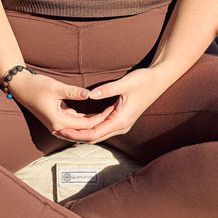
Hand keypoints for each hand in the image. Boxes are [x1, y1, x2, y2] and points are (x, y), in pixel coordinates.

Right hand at [9, 70, 109, 140]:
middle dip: (100, 125)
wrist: (20, 87)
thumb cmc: (36, 86)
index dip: (101, 118)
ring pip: (80, 130)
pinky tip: (97, 115)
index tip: (113, 109)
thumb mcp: (55, 87)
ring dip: (93, 124)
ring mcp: (56, 126)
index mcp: (58, 121)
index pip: (86, 125)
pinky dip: (85, 121)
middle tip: (115, 115)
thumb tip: (90, 94)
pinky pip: (75, 124)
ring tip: (109, 116)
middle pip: (84, 132)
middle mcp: (58, 128)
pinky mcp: (57, 121)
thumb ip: (73, 92)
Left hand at [55, 67, 170, 144]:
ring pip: (98, 134)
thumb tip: (91, 94)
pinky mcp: (121, 119)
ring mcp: (122, 123)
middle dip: (76, 136)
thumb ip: (108, 89)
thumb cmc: (144, 81)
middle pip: (94, 137)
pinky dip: (90, 128)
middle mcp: (121, 125)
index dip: (77, 134)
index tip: (63, 130)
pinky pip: (102, 128)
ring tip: (65, 129)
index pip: (94, 133)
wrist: (159, 80)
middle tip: (58, 131)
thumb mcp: (126, 83)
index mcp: (121, 120)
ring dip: (82, 133)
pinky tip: (79, 123)